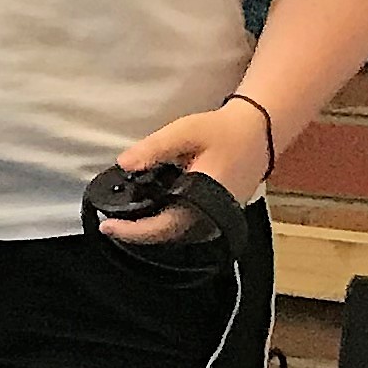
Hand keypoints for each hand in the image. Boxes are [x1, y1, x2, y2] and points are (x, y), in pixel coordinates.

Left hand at [100, 103, 268, 246]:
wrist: (259, 132)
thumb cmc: (223, 131)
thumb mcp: (185, 132)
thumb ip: (154, 148)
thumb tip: (124, 164)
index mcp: (205, 201)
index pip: (164, 227)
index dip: (133, 231)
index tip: (107, 226)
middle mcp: (213, 216)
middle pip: (169, 236)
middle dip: (137, 233)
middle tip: (109, 225)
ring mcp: (218, 218)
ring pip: (179, 234)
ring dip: (151, 229)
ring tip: (123, 221)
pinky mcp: (219, 214)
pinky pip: (189, 226)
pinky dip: (166, 222)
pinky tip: (150, 211)